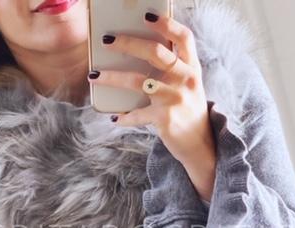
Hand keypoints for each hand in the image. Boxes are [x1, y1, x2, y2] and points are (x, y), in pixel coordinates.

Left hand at [87, 11, 216, 170]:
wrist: (200, 144)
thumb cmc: (187, 111)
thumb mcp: (188, 85)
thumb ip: (174, 68)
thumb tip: (140, 51)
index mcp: (192, 68)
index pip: (184, 37)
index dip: (166, 23)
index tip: (146, 15)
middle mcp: (186, 80)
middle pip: (155, 52)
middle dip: (127, 43)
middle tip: (107, 41)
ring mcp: (175, 99)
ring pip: (138, 81)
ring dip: (112, 77)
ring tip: (94, 75)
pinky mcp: (165, 119)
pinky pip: (138, 115)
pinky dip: (124, 117)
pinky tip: (115, 118)